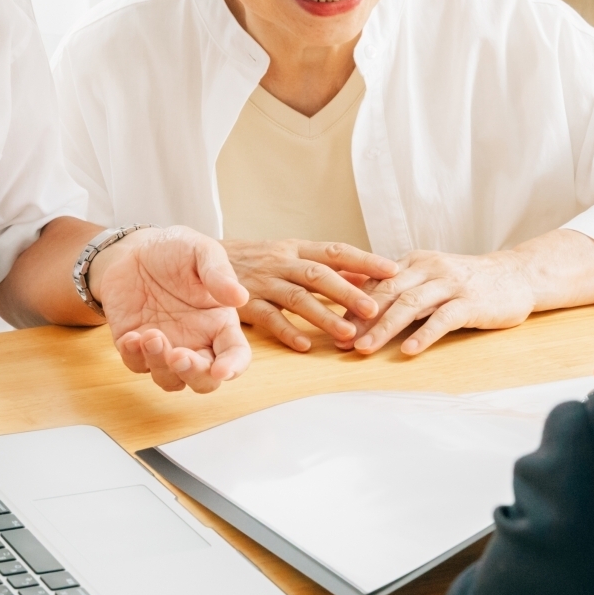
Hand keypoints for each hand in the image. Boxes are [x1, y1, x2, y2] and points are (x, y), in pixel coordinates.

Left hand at [90, 225, 251, 392]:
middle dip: (193, 374)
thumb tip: (241, 297)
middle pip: (205, 380)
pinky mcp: (137, 348)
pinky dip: (134, 357)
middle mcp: (196, 342)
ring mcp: (166, 348)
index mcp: (219, 323)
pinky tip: (131, 336)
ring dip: (161, 366)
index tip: (222, 370)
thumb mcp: (200, 251)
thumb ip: (218, 273)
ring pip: (171, 380)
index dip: (233, 367)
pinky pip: (137, 365)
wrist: (134, 251)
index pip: (236, 355)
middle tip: (178, 355)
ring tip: (150, 335)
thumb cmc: (175, 251)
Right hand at [222, 239, 393, 350]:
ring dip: (323, 316)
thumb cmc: (253, 261)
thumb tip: (368, 274)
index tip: (393, 270)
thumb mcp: (288, 256)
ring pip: (296, 298)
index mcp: (294, 249)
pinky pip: (266, 318)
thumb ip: (324, 267)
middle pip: (318, 275)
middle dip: (347, 291)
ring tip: (348, 333)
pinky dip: (286, 331)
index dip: (364, 259)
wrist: (200, 261)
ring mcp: (261, 283)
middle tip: (374, 308)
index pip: (335, 251)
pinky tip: (304, 345)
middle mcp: (280, 263)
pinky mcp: (243, 304)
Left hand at [350, 250, 534, 355]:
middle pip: (387, 292)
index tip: (333, 327)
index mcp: (414, 261)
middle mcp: (428, 268)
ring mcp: (450, 284)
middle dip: (360, 318)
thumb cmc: (467, 282)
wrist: (516, 275)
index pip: (376, 282)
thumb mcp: (430, 278)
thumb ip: (401, 288)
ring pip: (409, 304)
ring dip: (384, 328)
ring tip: (365, 348)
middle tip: (341, 341)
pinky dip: (424, 335)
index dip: (352, 305)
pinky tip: (409, 351)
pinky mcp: (471, 302)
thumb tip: (359, 305)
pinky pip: (443, 319)